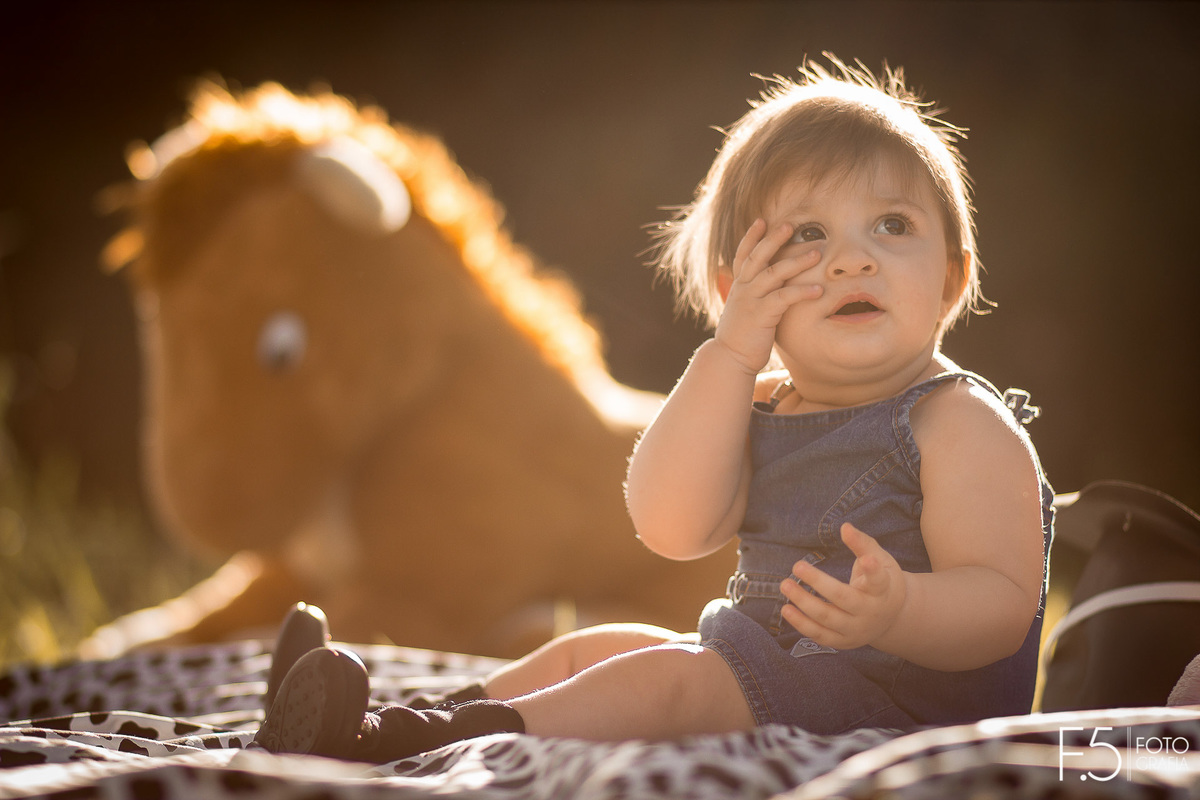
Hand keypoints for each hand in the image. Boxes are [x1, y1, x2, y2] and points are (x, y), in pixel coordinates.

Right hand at [713, 219, 823, 374]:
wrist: (729, 358)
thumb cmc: (742, 335)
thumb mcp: (743, 309)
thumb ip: (752, 294)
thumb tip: (762, 284)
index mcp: (739, 285)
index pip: (743, 255)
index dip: (751, 237)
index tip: (762, 220)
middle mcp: (743, 289)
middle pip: (758, 257)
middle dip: (774, 239)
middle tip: (791, 225)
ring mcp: (751, 301)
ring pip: (773, 273)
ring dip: (796, 262)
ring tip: (818, 253)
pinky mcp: (762, 315)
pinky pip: (783, 298)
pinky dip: (802, 292)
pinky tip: (820, 289)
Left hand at [780, 523, 906, 649]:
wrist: (891, 618)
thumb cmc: (881, 581)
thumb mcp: (880, 560)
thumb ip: (862, 543)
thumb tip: (844, 526)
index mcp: (882, 590)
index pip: (878, 580)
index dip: (872, 570)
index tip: (867, 559)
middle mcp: (870, 612)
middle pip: (844, 598)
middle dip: (819, 583)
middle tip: (797, 565)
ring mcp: (857, 630)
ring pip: (828, 618)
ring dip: (804, 603)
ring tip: (785, 585)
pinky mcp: (843, 641)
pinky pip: (820, 635)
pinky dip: (801, 624)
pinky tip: (786, 609)